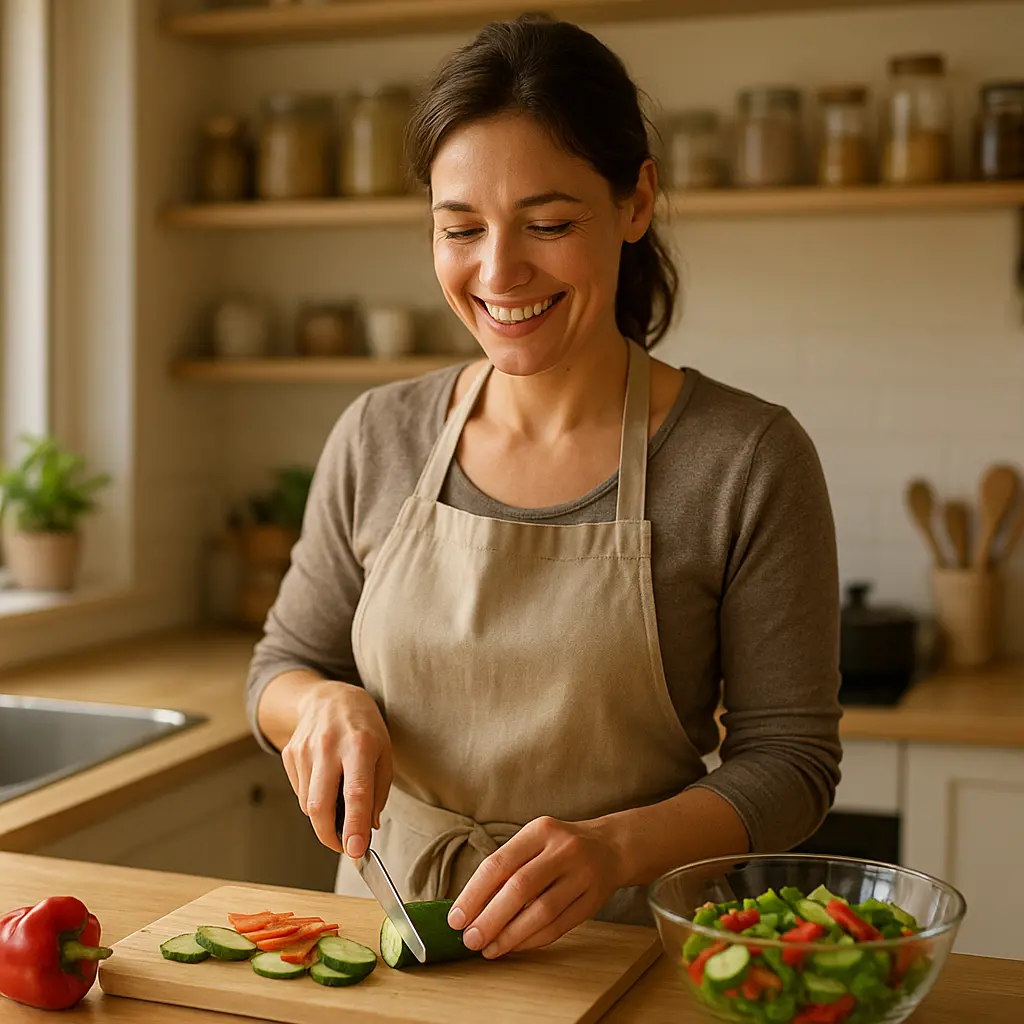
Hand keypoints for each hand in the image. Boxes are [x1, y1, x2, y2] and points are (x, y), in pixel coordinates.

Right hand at [280, 680, 391, 860]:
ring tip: (339, 800)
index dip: (355, 826)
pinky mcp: (290, 754)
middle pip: (320, 806)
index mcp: (359, 745)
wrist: (330, 696)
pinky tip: (325, 782)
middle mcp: (329, 746)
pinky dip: (313, 800)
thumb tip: (367, 828)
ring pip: (308, 804)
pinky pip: (299, 793)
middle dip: (329, 836)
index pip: (356, 793)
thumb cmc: (363, 726)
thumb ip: (378, 792)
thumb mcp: (384, 752)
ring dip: (324, 817)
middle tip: (344, 846)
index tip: (356, 851)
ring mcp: (305, 749)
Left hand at [446, 816, 625, 958]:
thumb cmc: (559, 848)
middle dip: (490, 918)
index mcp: (540, 830)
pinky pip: (559, 926)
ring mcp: (581, 875)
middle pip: (520, 888)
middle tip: (470, 940)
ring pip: (542, 912)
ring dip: (511, 935)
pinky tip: (515, 946)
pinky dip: (533, 940)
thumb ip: (507, 868)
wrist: (610, 847)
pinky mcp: (593, 900)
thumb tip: (471, 906)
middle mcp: (563, 849)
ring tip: (489, 949)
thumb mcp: (534, 842)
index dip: (474, 893)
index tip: (456, 918)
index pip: (499, 863)